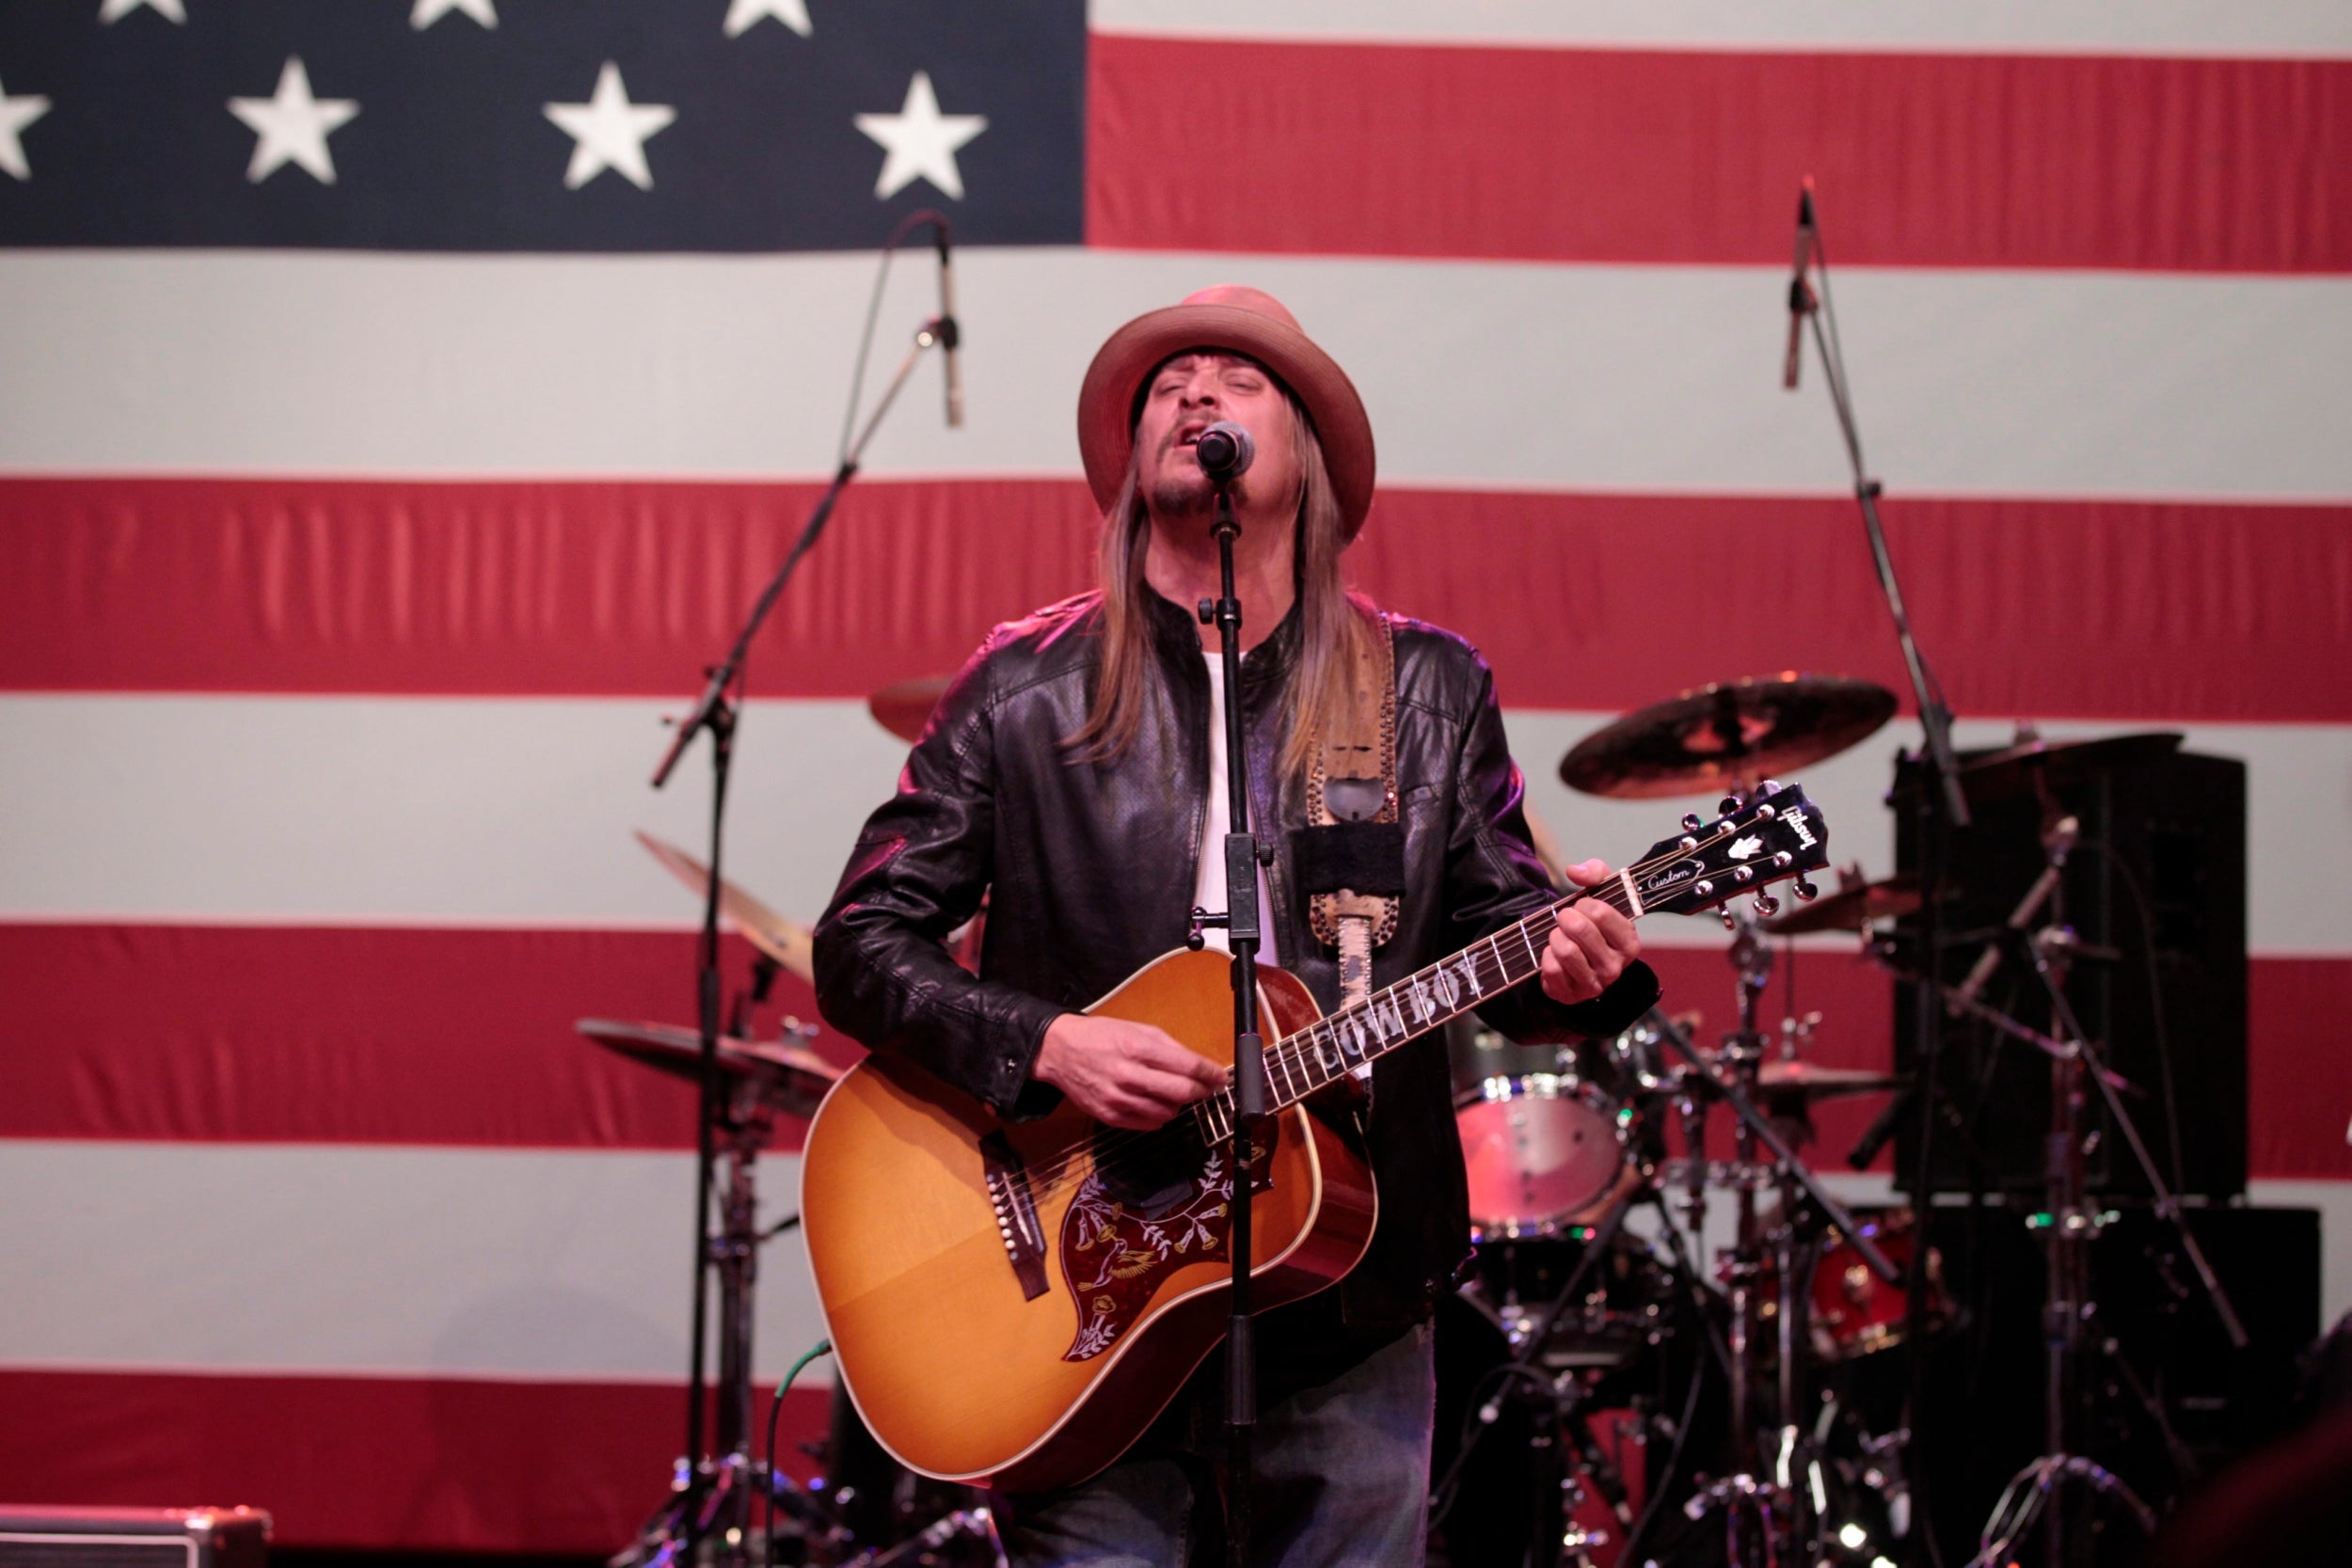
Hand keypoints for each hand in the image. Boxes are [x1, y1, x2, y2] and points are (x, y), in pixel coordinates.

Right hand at [1034, 1013, 1229, 1129]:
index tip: (1220, 1077)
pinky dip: (1159, 1115)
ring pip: (1168, 1112)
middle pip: (1182, 1092)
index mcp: (1139, 1048)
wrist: (1059, 1052)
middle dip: (1202, 1092)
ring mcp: (1119, 1099)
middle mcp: (1130, 1075)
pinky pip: (1149, 1124)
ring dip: (1178, 1104)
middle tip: (1208, 1089)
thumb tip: (1199, 1065)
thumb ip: (1170, 1047)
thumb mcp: (1137, 1028)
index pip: (1188, 1066)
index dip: (1211, 1074)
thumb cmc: (1101, 1036)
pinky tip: (1155, 1102)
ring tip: (1174, 1093)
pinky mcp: (1110, 1116)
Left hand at [1539, 860, 1641, 1006]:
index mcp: (1629, 943)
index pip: (1602, 913)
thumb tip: (1575, 871)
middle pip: (1581, 929)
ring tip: (1559, 935)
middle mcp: (1616, 967)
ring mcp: (1594, 984)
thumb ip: (1595, 874)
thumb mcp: (1601, 894)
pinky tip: (1553, 954)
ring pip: (1565, 950)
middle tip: (1565, 917)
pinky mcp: (1571, 995)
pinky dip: (1546, 956)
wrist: (1577, 961)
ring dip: (1555, 936)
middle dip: (1566, 917)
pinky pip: (1551, 968)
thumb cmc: (1593, 925)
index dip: (1585, 903)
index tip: (1583, 905)